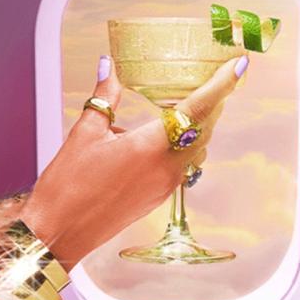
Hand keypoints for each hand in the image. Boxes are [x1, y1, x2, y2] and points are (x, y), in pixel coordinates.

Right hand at [20, 54, 248, 267]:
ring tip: (196, 97)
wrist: (58, 233)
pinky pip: (184, 164)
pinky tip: (169, 132)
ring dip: (201, 122)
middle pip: (204, 127)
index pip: (198, 108)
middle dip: (214, 100)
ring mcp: (166, 185)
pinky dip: (185, 143)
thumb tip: (108, 67)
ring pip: (198, 147)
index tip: (240, 66)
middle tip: (219, 74)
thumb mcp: (84, 134)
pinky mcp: (159, 196)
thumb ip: (104, 98)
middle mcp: (168, 167)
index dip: (222, 85)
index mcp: (152, 146)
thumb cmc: (67, 185)